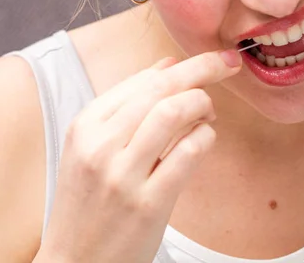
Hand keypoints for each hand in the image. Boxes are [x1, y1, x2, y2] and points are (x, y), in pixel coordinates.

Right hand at [37, 50, 241, 262]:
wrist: (76, 262)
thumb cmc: (89, 202)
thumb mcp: (92, 148)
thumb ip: (128, 105)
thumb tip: (167, 65)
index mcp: (84, 126)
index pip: (142, 80)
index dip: (183, 65)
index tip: (210, 61)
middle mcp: (99, 145)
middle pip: (160, 88)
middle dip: (203, 69)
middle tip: (227, 64)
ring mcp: (122, 175)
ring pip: (174, 113)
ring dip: (202, 104)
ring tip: (208, 112)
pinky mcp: (147, 203)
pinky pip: (188, 152)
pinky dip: (205, 137)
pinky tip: (204, 139)